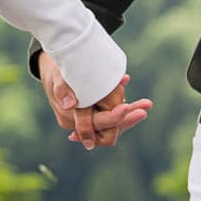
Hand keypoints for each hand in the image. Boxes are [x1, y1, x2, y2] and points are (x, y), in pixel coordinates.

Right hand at [37, 51, 153, 150]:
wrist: (53, 72)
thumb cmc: (57, 73)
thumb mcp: (58, 78)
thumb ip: (63, 90)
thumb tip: (71, 104)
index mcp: (70, 119)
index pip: (96, 124)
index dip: (112, 118)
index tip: (126, 108)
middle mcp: (80, 124)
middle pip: (108, 127)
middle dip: (127, 118)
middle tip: (145, 107)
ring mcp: (89, 120)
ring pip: (113, 123)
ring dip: (129, 112)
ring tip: (146, 104)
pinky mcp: (96, 114)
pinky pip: (113, 114)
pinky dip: (123, 105)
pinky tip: (137, 98)